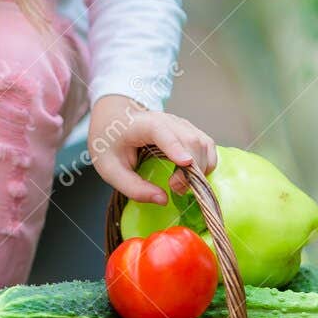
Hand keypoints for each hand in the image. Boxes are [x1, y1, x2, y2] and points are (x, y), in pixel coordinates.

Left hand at [87, 96, 217, 203]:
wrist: (114, 118)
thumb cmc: (110, 142)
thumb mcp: (110, 170)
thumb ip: (133, 187)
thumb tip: (163, 200)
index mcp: (141, 125)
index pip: (161, 130)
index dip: (175, 146)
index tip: (185, 162)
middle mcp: (166, 120)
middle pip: (190, 140)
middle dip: (191, 169)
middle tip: (174, 187)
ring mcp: (181, 124)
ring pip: (204, 144)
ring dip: (200, 168)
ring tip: (179, 182)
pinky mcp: (190, 131)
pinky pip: (207, 147)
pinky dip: (205, 164)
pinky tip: (188, 175)